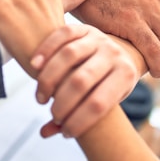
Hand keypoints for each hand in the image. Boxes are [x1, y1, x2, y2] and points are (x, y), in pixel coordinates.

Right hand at [30, 24, 139, 138]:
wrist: (123, 53)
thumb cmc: (110, 85)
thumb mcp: (106, 101)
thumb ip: (78, 117)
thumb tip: (45, 132)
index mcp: (126, 75)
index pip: (99, 103)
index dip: (79, 122)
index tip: (67, 132)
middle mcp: (114, 54)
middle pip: (81, 80)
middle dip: (62, 103)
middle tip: (53, 113)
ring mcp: (99, 38)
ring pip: (69, 55)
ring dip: (49, 79)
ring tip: (41, 98)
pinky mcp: (85, 28)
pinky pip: (62, 35)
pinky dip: (45, 50)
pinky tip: (34, 67)